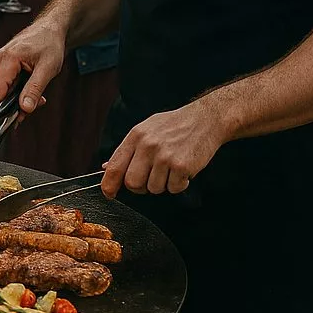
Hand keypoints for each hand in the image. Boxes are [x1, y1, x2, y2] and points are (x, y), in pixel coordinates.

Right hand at [0, 16, 65, 115]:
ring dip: (19, 96)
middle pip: (1, 90)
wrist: (51, 28)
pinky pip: (8, 81)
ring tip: (38, 97)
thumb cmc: (50, 43)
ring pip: (5, 87)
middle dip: (16, 103)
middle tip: (33, 108)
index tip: (2, 122)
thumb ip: (35, 89)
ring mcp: (1, 60)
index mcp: (8, 58)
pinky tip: (32, 89)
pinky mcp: (5, 62)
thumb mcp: (47, 69)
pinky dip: (19, 88)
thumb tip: (25, 108)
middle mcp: (0, 58)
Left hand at [101, 100, 224, 198]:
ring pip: (154, 188)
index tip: (109, 193)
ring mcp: (164, 156)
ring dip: (163, 184)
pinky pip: (174, 189)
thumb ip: (128, 150)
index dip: (108, 184)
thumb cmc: (174, 126)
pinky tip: (183, 170)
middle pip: (132, 183)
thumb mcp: (146, 130)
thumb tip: (107, 167)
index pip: (115, 166)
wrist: (205, 119)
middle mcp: (147, 146)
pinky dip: (179, 184)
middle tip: (151, 178)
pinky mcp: (181, 166)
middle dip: (140, 187)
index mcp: (135, 137)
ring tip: (171, 168)